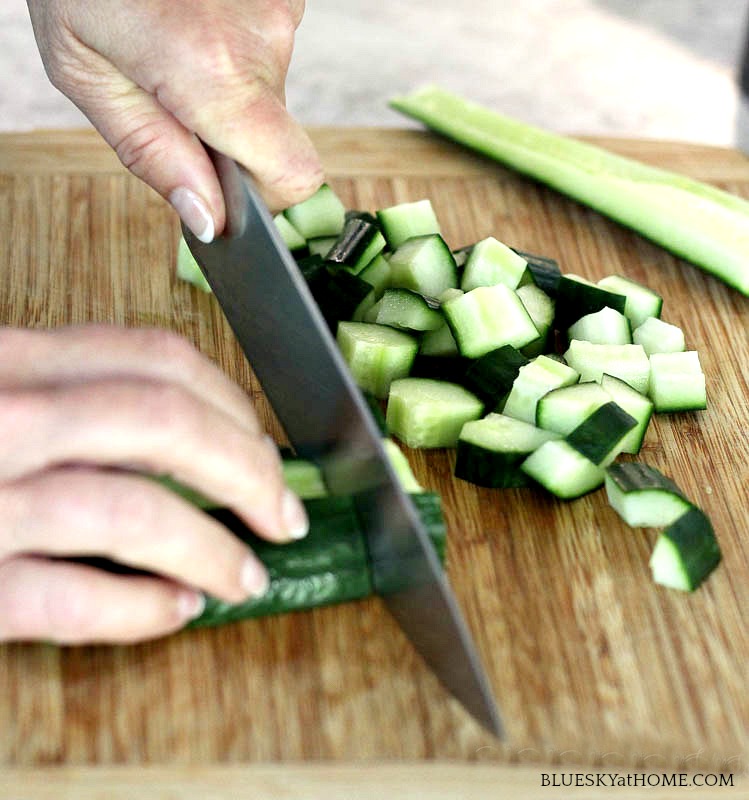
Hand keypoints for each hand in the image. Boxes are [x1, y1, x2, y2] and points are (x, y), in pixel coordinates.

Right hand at [0, 325, 307, 644]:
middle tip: (284, 515)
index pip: (155, 360)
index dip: (232, 404)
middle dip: (247, 471)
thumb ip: (65, 394)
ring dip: (210, 549)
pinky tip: (174, 612)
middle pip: (163, 424)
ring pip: (129, 510)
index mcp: (9, 362)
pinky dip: (135, 609)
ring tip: (244, 576)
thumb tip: (187, 430)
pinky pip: (62, 597)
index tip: (266, 445)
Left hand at [25, 0, 322, 239]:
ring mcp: (280, 8)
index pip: (293, 174)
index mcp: (214, 72)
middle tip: (167, 97)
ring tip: (171, 44)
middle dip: (228, 138)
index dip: (267, 199)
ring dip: (227, 91)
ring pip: (270, 94)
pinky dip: (233, 53)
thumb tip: (208, 219)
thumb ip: (153, 154)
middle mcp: (263, 40)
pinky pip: (266, 52)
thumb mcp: (85, 72)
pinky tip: (192, 22)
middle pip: (276, 137)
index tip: (228, 193)